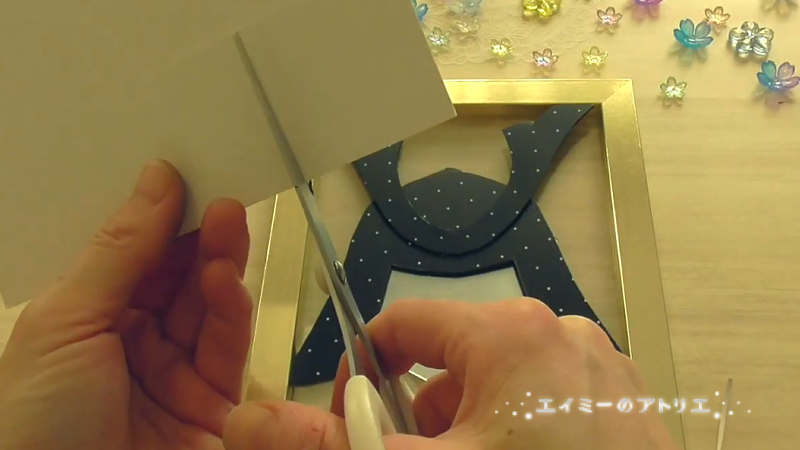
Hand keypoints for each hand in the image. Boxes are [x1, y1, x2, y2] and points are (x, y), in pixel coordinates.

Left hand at [0, 160, 252, 449]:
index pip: (134, 256)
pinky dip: (231, 308)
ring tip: (229, 221)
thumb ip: (120, 252)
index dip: (161, 217)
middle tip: (219, 193)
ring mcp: (175, 374)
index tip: (186, 178)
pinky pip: (229, 345)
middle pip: (178, 277)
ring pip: (210, 305)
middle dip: (198, 234)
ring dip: (220, 263)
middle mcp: (133, 343)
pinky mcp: (214, 404)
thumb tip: (154, 183)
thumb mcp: (66, 323)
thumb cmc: (33, 430)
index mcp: (87, 320)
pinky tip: (225, 279)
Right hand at [223, 299, 678, 449]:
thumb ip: (335, 443)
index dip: (364, 369)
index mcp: (508, 332)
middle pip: (450, 356)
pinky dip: (517, 427)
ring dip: (469, 424)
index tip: (356, 416)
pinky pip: (543, 395)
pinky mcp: (615, 397)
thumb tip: (253, 422)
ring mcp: (592, 364)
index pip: (402, 323)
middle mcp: (555, 332)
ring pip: (497, 380)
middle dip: (421, 411)